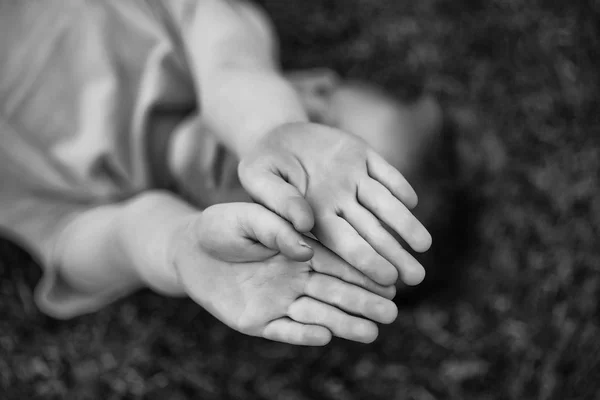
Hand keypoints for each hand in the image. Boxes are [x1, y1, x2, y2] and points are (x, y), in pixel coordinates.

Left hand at [170, 203, 397, 345]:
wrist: (189, 250)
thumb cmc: (220, 227)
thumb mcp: (244, 218)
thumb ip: (274, 228)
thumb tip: (305, 247)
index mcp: (299, 250)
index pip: (337, 261)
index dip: (363, 270)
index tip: (388, 277)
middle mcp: (296, 277)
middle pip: (335, 291)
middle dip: (364, 301)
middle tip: (393, 312)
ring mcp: (279, 301)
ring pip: (318, 314)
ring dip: (344, 323)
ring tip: (373, 333)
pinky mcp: (259, 322)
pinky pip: (284, 331)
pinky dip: (303, 334)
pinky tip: (325, 336)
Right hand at [238, 123, 431, 286]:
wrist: (277, 132)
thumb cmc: (263, 162)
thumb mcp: (259, 176)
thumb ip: (280, 200)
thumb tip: (306, 223)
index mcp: (316, 215)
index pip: (345, 243)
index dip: (366, 260)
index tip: (388, 279)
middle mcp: (340, 201)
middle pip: (371, 231)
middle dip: (394, 254)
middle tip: (417, 278)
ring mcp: (354, 178)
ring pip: (384, 204)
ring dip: (404, 224)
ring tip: (424, 246)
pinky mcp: (362, 155)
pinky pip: (384, 171)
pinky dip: (398, 183)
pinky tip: (411, 200)